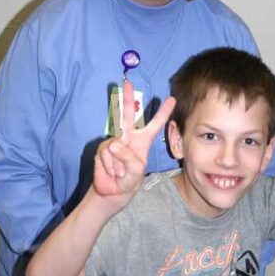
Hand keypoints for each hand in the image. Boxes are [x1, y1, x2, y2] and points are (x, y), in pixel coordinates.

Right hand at [93, 80, 174, 198]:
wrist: (112, 192)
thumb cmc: (128, 181)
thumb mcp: (136, 172)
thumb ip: (129, 159)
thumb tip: (114, 146)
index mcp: (141, 141)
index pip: (154, 125)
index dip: (162, 113)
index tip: (172, 99)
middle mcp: (127, 138)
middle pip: (127, 115)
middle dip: (127, 98)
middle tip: (127, 83)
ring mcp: (113, 142)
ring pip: (118, 149)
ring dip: (120, 166)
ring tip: (120, 173)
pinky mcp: (102, 149)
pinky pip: (107, 155)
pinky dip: (110, 167)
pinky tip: (111, 172)